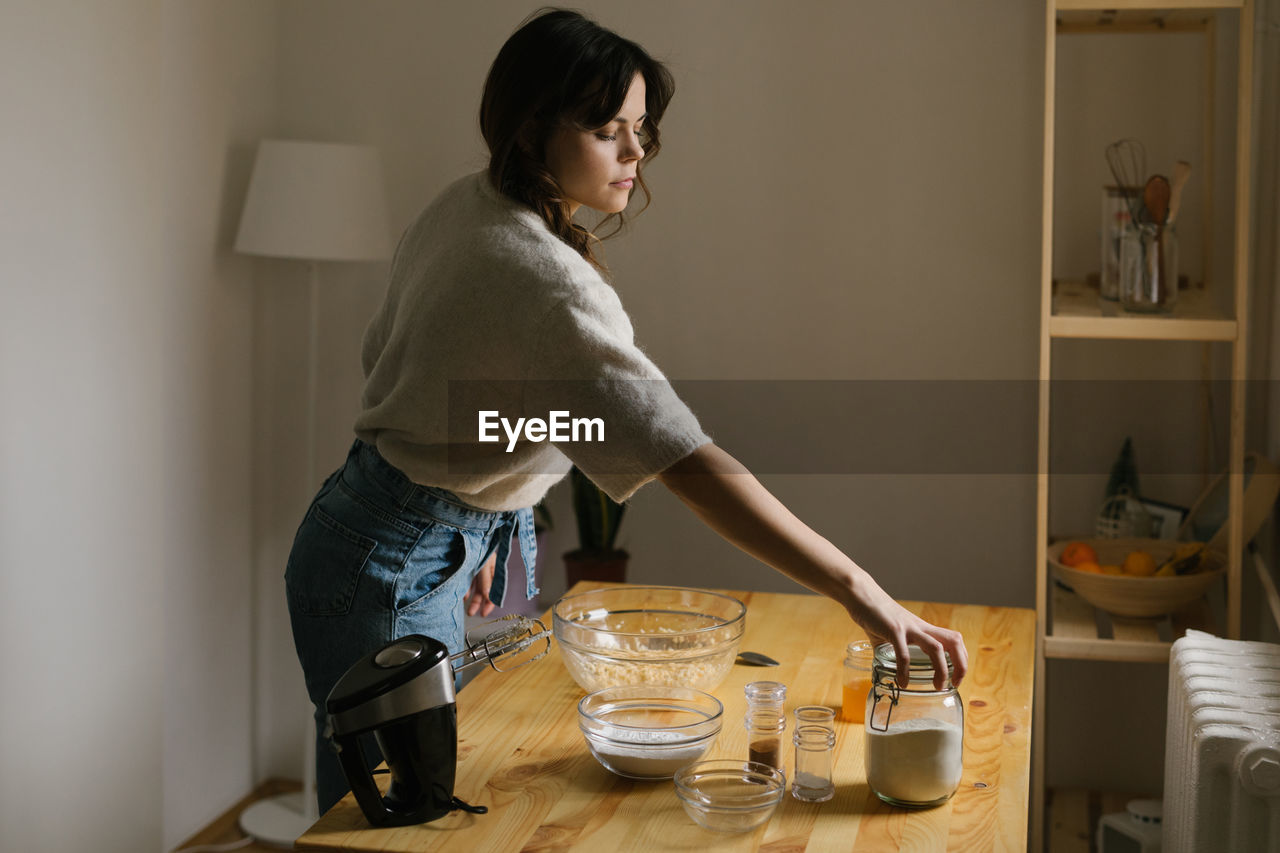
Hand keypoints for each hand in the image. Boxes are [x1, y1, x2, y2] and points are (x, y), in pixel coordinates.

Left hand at [464, 551, 497, 616]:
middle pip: (484, 589)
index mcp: (494, 568)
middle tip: (472, 614)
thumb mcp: (484, 564)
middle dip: (478, 602)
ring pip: (475, 586)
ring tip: (467, 609)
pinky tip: (463, 596)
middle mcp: (486, 569)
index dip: (490, 602)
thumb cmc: (480, 545)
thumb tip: (488, 597)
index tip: (484, 612)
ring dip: (472, 598)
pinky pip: (467, 580)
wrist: (468, 530)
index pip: (494, 589)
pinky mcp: (467, 565)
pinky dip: (465, 588)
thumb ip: (486, 581)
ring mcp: (476, 567)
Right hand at [845, 574, 967, 690]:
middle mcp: (920, 627)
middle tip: (953, 684)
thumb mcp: (889, 634)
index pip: (953, 640)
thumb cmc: (874, 613)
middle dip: (960, 665)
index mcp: (922, 628)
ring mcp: (908, 628)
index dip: (961, 659)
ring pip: (936, 648)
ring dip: (941, 669)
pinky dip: (905, 671)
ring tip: (936, 686)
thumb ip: (892, 650)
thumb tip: (887, 669)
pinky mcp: (893, 630)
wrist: (860, 594)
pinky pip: (904, 654)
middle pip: (953, 642)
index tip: (955, 678)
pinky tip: (902, 682)